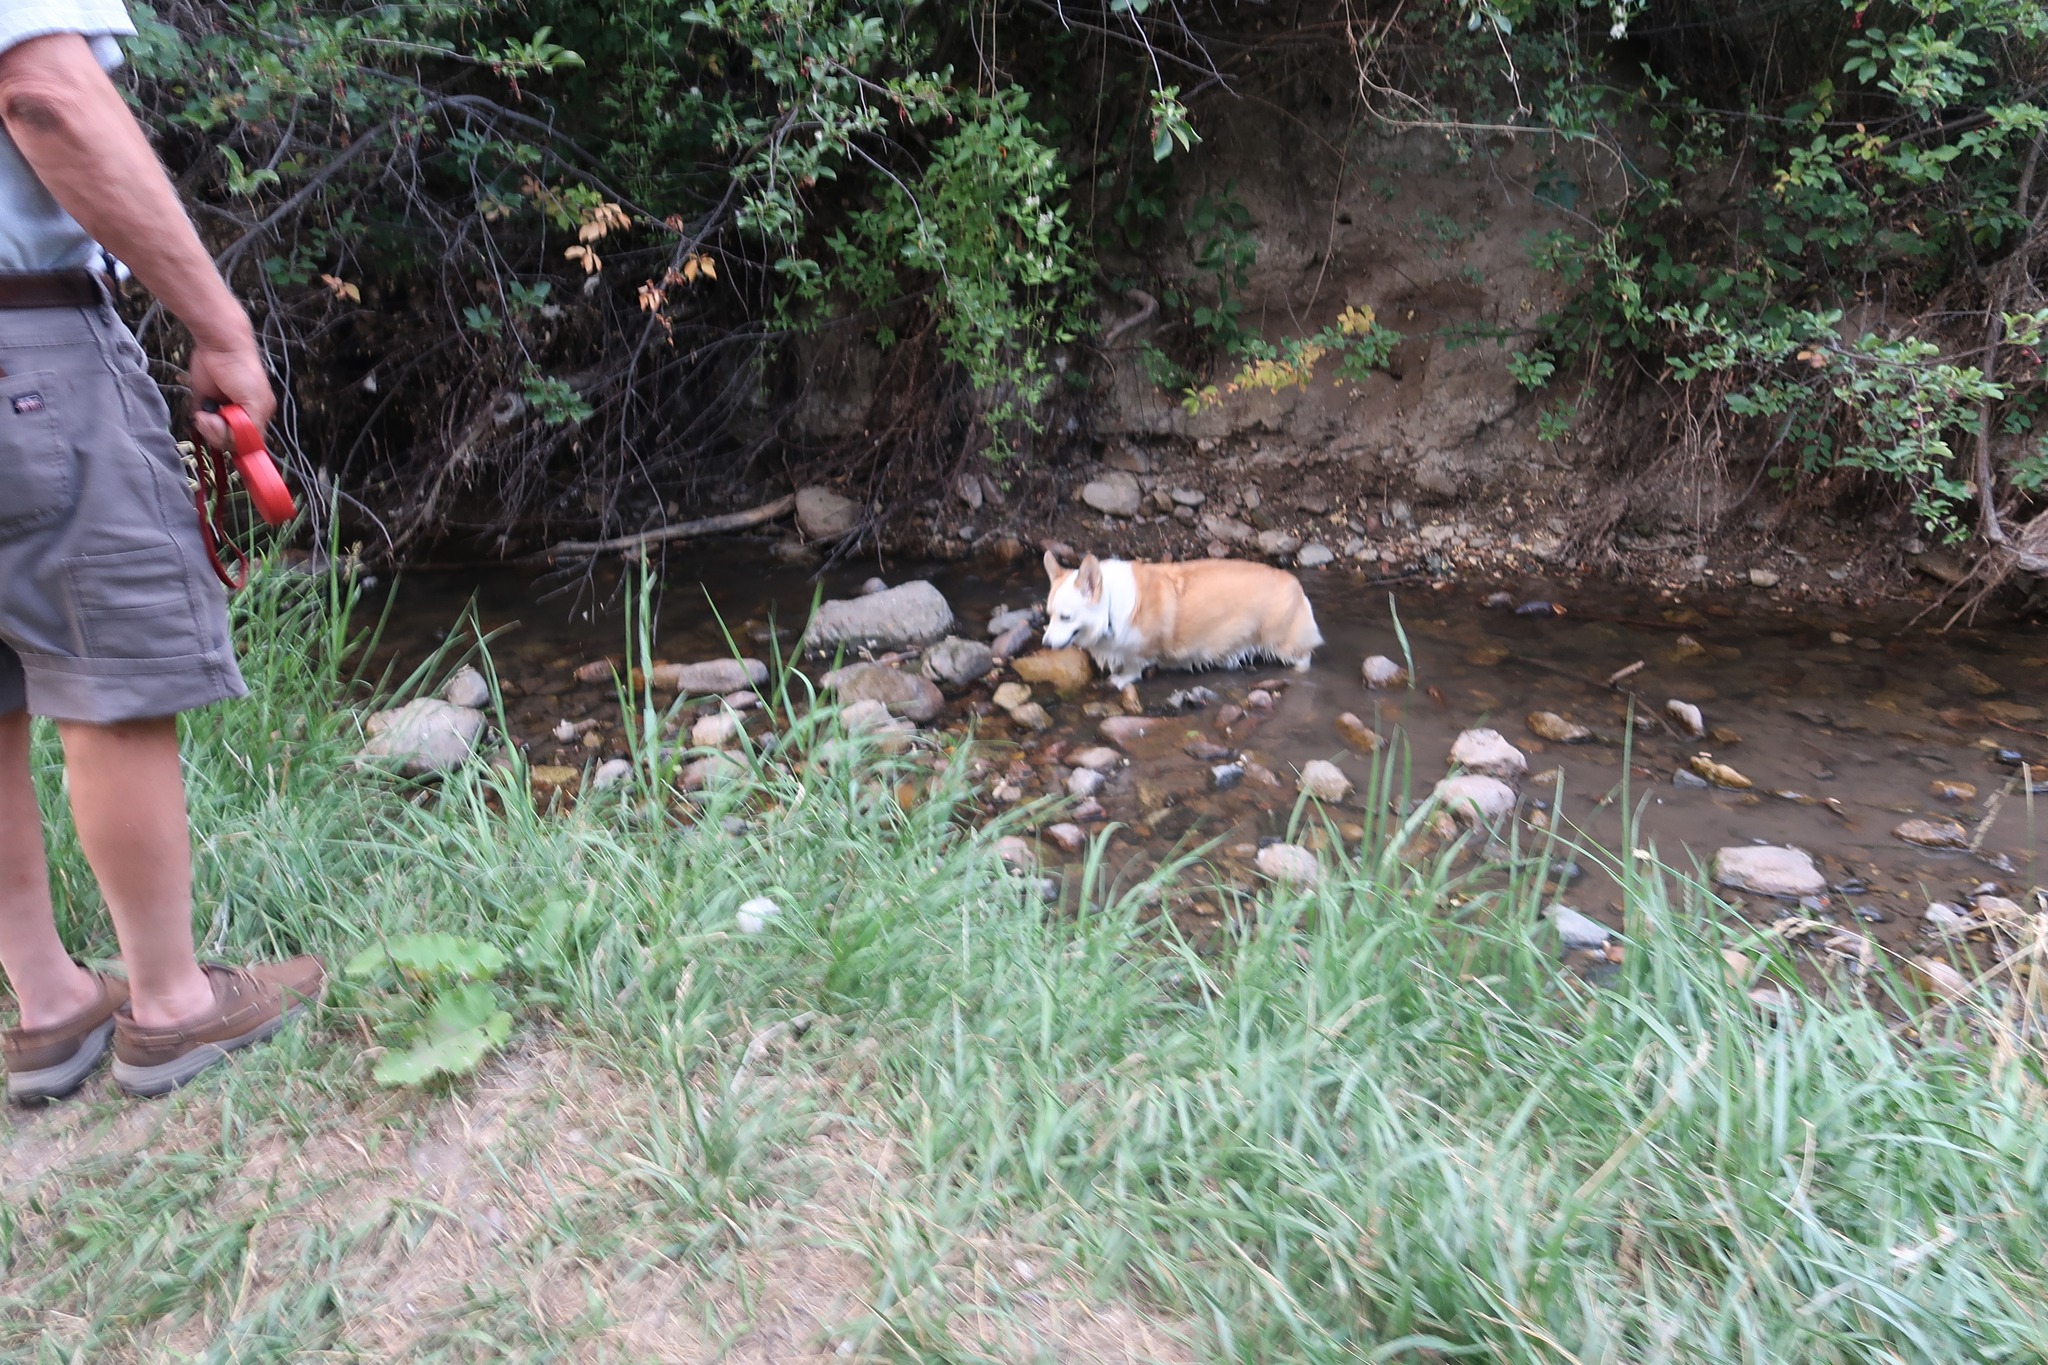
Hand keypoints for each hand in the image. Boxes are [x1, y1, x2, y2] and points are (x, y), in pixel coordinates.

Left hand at [186, 336, 273, 452]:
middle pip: (229, 441)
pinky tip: (201, 412)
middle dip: (219, 433)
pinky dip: (197, 422)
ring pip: (213, 434)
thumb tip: (244, 444)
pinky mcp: (203, 403)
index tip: (230, 436)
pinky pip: (198, 423)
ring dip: (207, 427)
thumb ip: (254, 425)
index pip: (248, 443)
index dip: (238, 443)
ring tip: (206, 412)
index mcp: (257, 416)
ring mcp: (220, 410)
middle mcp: (239, 415)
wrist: (220, 347)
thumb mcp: (257, 401)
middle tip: (214, 417)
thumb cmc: (243, 369)